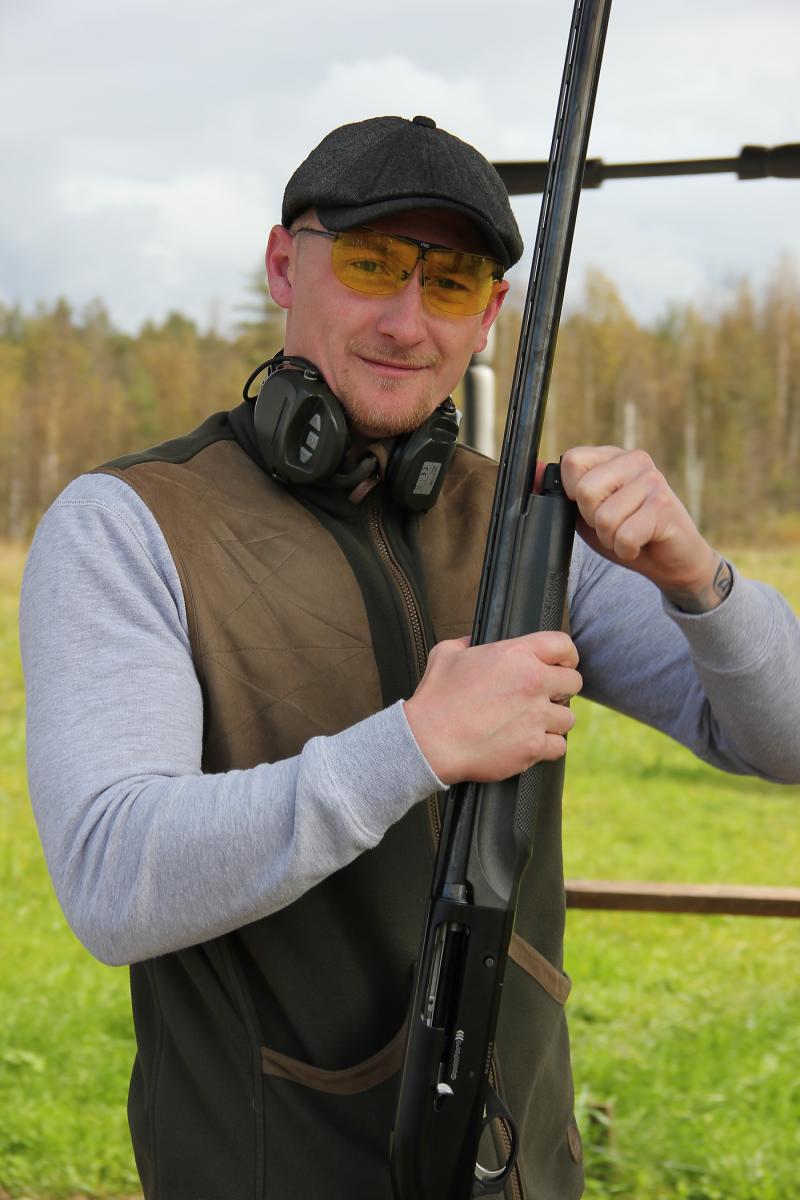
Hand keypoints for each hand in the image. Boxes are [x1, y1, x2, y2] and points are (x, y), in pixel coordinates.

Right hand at [403, 631, 581, 784]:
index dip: (566, 655)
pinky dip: (546, 747)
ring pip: (567, 718)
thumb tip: (472, 641)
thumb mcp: (446, 654)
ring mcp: (535, 716)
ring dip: (553, 721)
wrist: (428, 741)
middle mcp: (532, 682)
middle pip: (573, 682)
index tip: (562, 664)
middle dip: (560, 690)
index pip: (563, 645)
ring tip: (533, 723)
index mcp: (515, 654)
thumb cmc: (435, 698)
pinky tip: (529, 743)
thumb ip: (466, 642)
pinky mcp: (533, 747)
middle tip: (543, 698)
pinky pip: (559, 746)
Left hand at [559, 446, 730, 609]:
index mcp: (612, 456)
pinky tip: (640, 544)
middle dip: (592, 520)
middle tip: (613, 525)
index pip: (571, 461)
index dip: (572, 494)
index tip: (592, 508)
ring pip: (604, 517)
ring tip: (628, 534)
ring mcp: (653, 480)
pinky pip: (624, 535)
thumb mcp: (586, 514)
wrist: (672, 561)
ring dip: (611, 539)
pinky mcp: (664, 506)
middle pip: (584, 491)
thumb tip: (533, 469)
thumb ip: (560, 492)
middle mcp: (634, 460)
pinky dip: (626, 550)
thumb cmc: (628, 533)